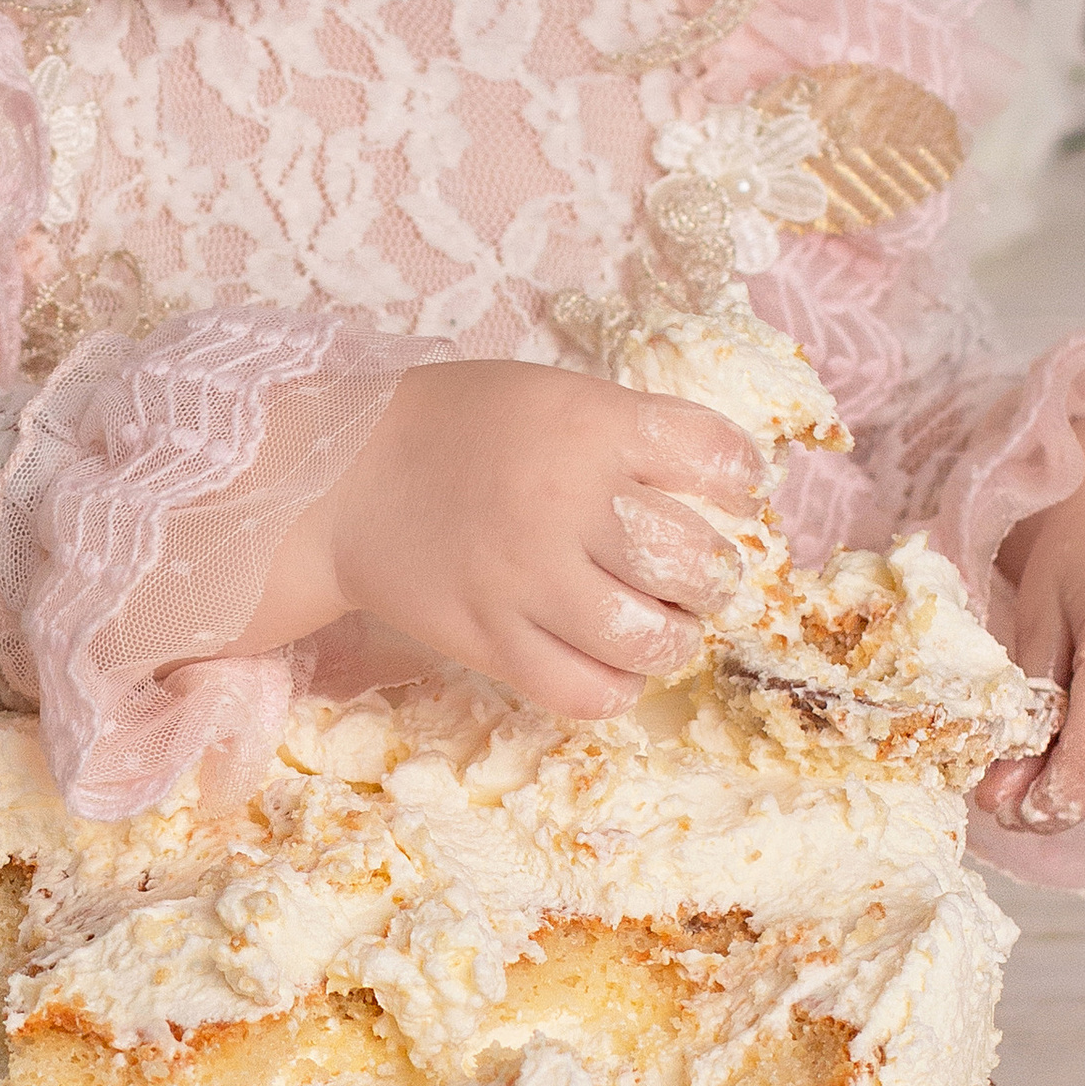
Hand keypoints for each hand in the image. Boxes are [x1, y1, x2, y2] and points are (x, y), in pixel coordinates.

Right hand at [233, 362, 758, 717]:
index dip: (741, 480)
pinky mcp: (489, 639)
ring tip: (658, 621)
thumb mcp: (551, 394)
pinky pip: (584, 691)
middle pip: (693, 558)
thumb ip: (630, 433)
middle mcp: (563, 501)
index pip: (713, 455)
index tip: (732, 491)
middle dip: (713, 573)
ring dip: (674, 635)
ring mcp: (524, 578)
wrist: (342, 479)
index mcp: (587, 424)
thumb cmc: (459, 428)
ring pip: (649, 637)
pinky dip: (618, 685)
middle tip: (693, 570)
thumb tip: (728, 491)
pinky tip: (613, 660)